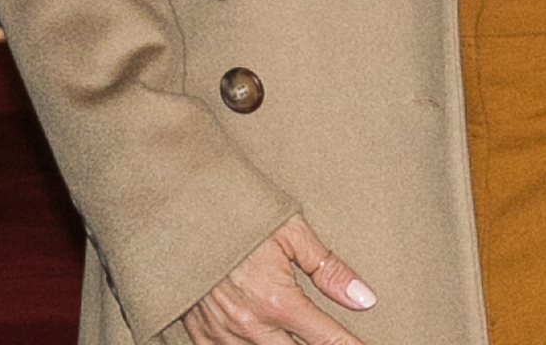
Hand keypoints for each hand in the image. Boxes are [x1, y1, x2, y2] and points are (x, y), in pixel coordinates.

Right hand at [183, 216, 376, 344]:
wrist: (181, 214)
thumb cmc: (240, 217)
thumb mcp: (292, 233)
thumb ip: (329, 271)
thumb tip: (365, 299)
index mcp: (277, 302)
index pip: (325, 339)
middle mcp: (249, 326)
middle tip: (336, 342)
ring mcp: (222, 333)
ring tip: (299, 339)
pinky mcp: (200, 333)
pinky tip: (263, 339)